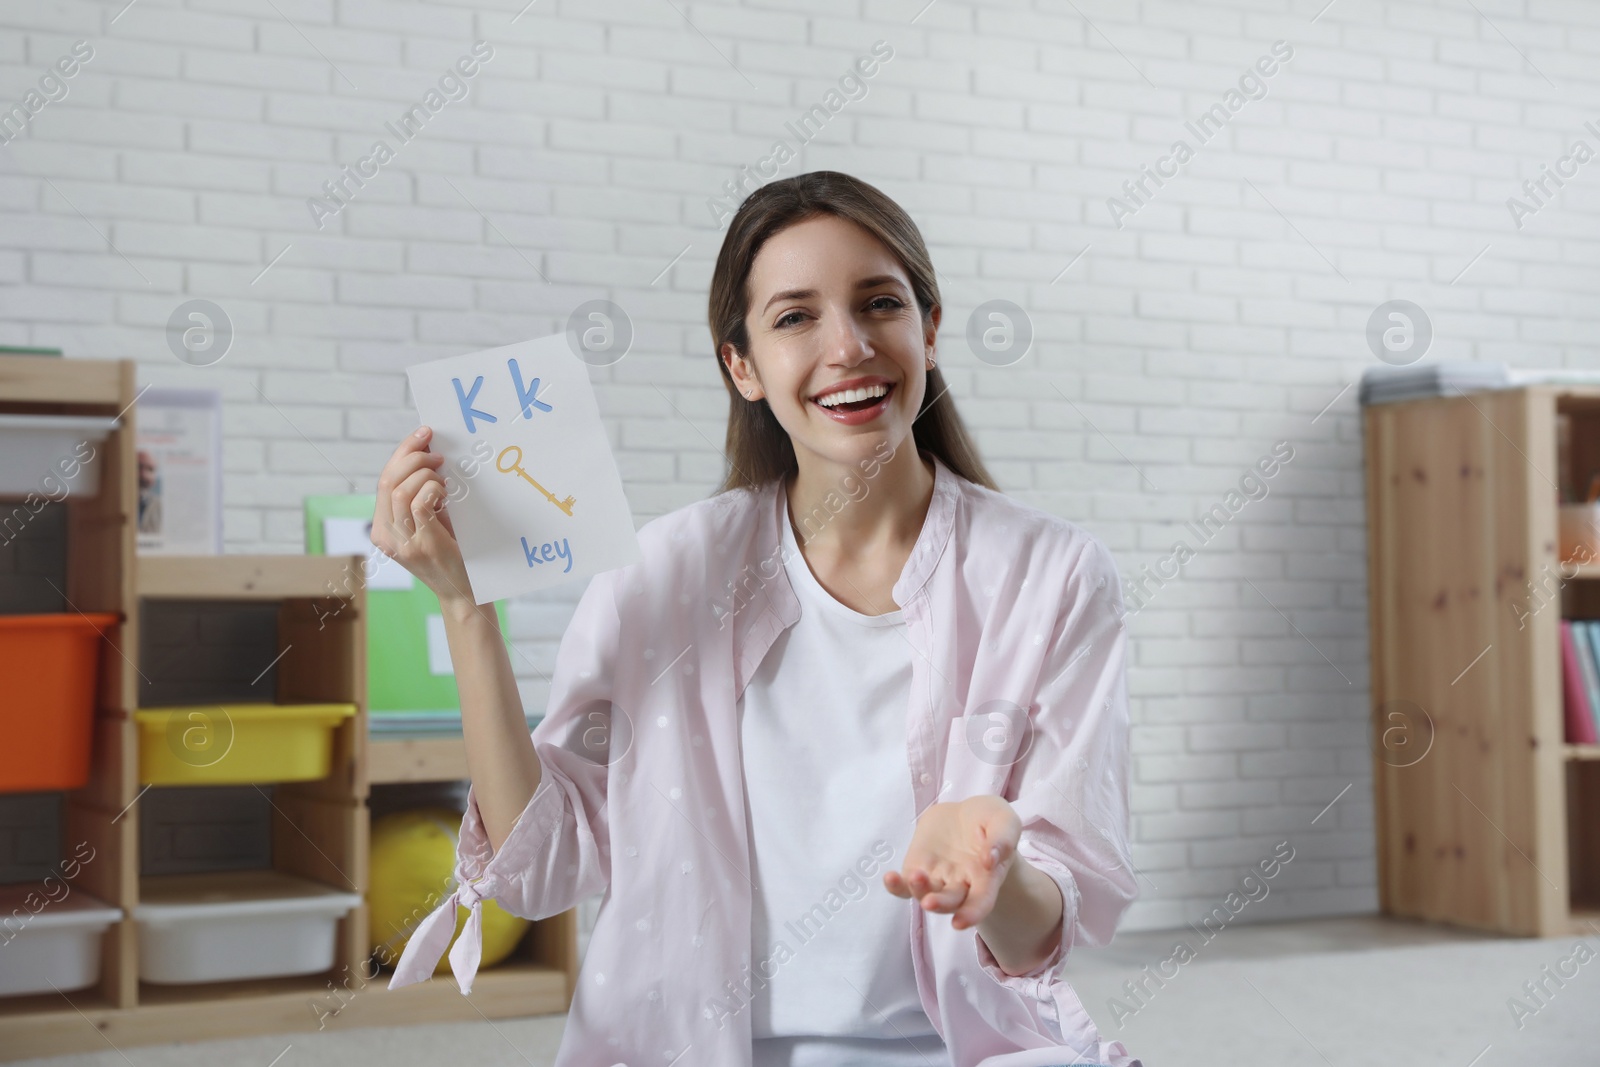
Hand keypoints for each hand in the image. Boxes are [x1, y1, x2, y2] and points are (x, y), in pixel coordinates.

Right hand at [370, 427, 474, 606]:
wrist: (463, 592)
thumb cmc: (452, 552)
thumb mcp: (431, 520)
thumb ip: (423, 495)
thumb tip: (429, 452)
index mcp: (383, 528)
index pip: (384, 480)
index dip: (402, 452)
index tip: (423, 434)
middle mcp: (386, 535)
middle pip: (388, 480)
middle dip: (413, 457)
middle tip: (438, 454)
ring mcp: (402, 543)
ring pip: (401, 490)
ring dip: (426, 475)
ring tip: (445, 480)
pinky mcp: (422, 545)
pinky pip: (419, 504)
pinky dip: (433, 490)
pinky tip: (446, 494)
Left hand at [883, 795, 1020, 930]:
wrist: (965, 815)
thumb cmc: (990, 822)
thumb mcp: (1004, 821)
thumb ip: (1002, 839)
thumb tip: (991, 859)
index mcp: (986, 879)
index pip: (980, 903)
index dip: (971, 915)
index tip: (959, 923)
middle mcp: (961, 886)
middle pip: (950, 903)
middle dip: (940, 905)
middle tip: (930, 902)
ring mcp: (936, 879)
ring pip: (926, 895)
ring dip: (919, 891)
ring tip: (915, 876)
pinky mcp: (917, 869)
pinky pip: (904, 886)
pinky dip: (896, 886)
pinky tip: (890, 878)